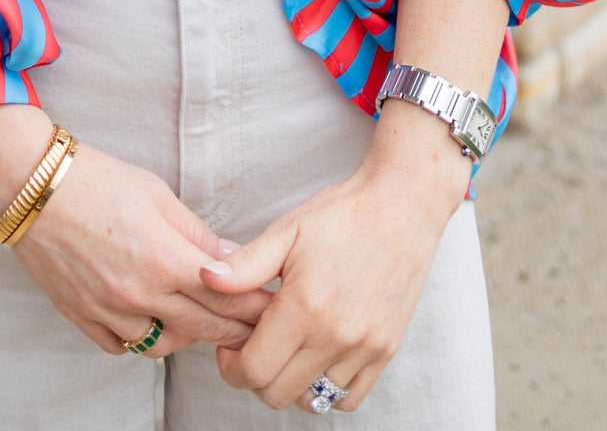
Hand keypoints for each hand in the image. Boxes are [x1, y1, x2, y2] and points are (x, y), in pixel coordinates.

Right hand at [13, 142, 274, 356]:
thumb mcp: (157, 194)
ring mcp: (108, 310)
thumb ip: (196, 235)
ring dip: (187, 336)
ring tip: (199, 319)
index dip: (255, 307)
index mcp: (163, 259)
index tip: (273, 309)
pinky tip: (150, 318)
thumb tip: (231, 259)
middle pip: (202, 327)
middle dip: (235, 330)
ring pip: (164, 345)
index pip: (226, 298)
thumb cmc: (97, 179)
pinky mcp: (81, 316)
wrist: (32, 185)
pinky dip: (141, 337)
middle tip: (254, 327)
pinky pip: (122, 345)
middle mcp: (138, 294)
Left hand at [199, 111, 469, 412]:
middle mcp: (336, 336)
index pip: (254, 369)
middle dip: (255, 375)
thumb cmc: (342, 214)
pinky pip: (349, 399)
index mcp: (305, 306)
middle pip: (277, 393)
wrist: (401, 205)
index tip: (231, 343)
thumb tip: (205, 279)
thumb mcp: (287, 230)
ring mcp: (364, 348)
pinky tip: (317, 358)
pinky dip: (327, 390)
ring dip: (290, 383)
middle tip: (255, 343)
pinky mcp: (385, 351)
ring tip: (287, 347)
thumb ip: (245, 265)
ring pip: (311, 401)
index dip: (232, 364)